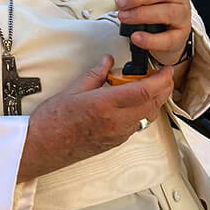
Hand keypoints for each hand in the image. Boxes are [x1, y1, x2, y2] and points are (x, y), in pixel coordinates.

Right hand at [18, 56, 173, 181]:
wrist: (43, 147)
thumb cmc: (53, 121)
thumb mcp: (73, 90)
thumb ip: (95, 75)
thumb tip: (107, 61)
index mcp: (106, 105)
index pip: (145, 91)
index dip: (161, 79)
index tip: (165, 69)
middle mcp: (116, 122)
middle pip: (153, 104)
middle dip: (163, 88)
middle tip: (163, 75)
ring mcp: (118, 134)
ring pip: (148, 116)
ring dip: (154, 101)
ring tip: (148, 86)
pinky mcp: (115, 142)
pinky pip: (137, 125)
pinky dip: (142, 111)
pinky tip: (133, 102)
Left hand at [117, 0, 191, 66]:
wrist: (166, 37)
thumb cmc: (154, 7)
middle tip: (121, 2)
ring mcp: (183, 17)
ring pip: (167, 12)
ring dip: (141, 14)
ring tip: (123, 17)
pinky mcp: (179, 37)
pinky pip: (167, 39)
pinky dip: (150, 39)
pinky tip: (135, 37)